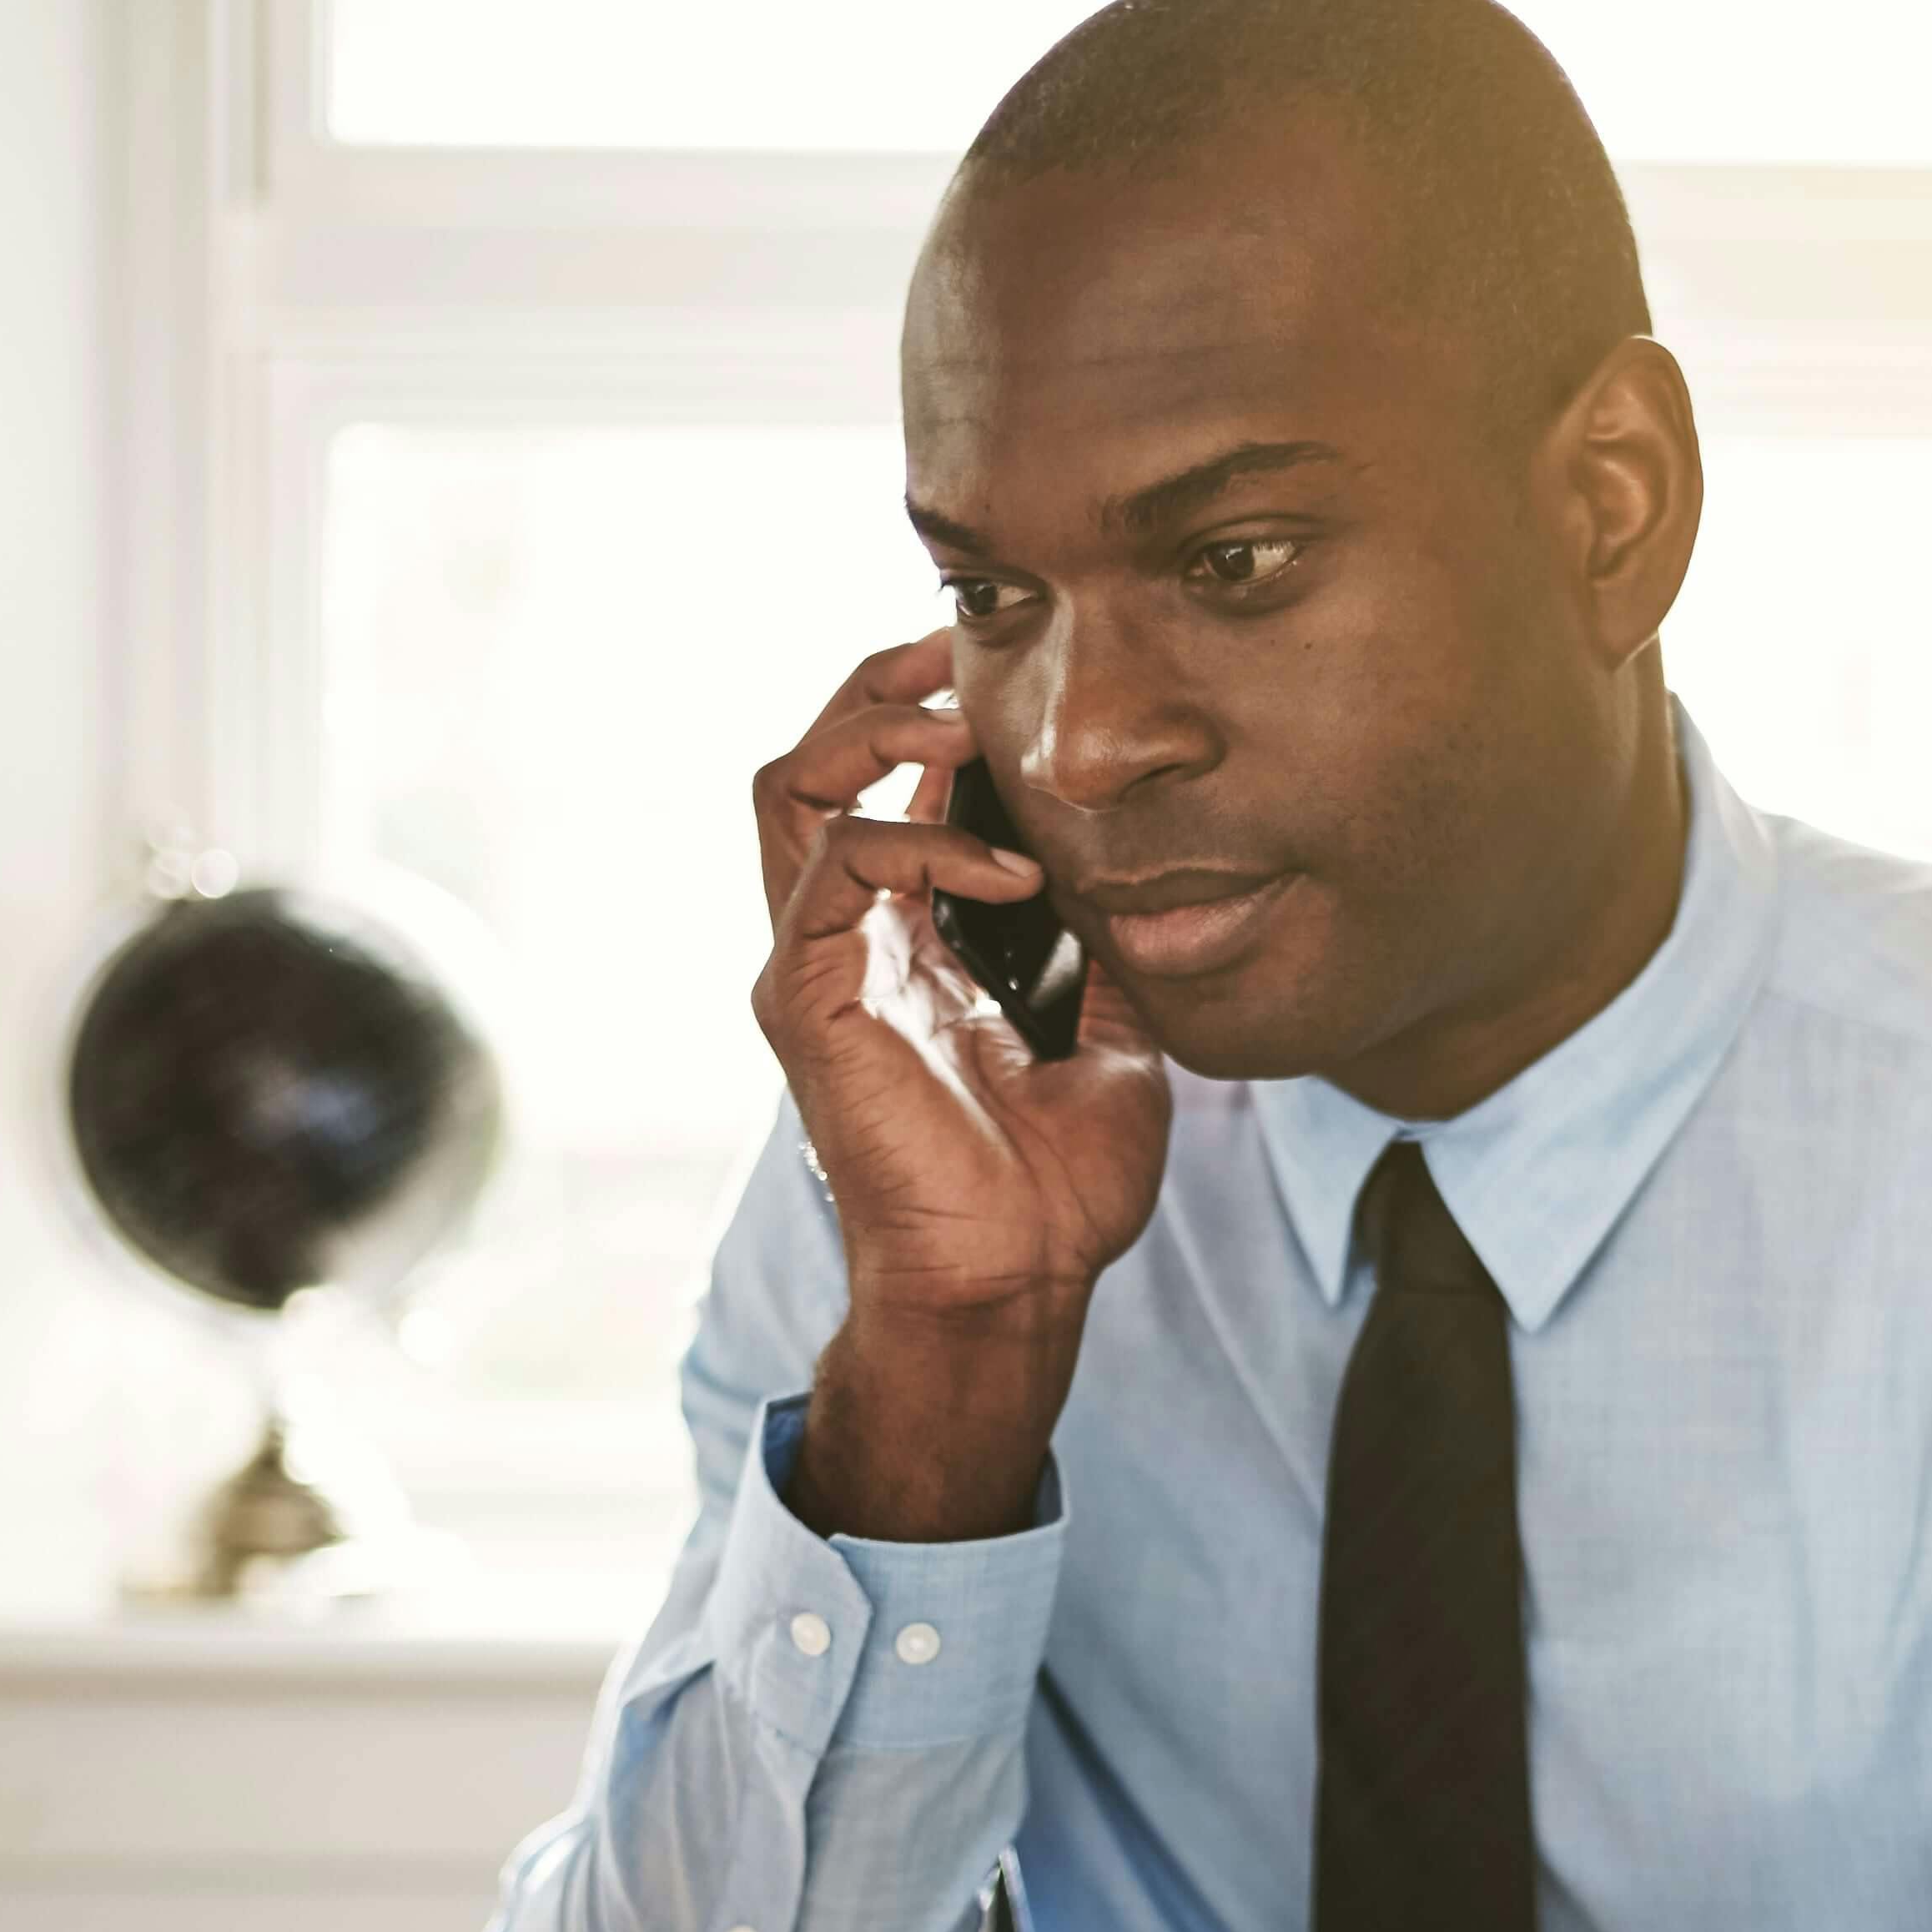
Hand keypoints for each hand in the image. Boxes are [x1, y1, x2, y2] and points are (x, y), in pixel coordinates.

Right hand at [751, 636, 1172, 1540]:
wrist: (1019, 1280)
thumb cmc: (1055, 1185)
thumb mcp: (1111, 1035)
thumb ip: (1102, 952)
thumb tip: (1141, 884)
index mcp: (904, 943)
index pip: (879, 788)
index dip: (922, 712)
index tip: (996, 670)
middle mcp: (844, 941)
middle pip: (810, 763)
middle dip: (873, 688)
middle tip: (948, 650)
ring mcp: (815, 967)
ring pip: (790, 790)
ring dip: (868, 731)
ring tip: (954, 723)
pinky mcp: (808, 1001)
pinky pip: (835, 869)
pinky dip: (919, 840)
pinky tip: (1010, 866)